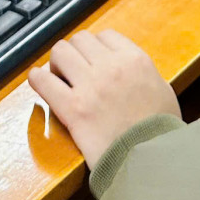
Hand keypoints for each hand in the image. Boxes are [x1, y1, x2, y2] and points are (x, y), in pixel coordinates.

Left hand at [27, 29, 178, 167]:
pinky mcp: (73, 109)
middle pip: (80, 39)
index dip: (96, 47)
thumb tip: (129, 72)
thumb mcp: (162, 91)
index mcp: (135, 60)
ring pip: (60, 52)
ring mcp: (91, 86)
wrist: (151, 163)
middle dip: (75, 53)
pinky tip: (39, 83)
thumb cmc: (160, 133)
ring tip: (59, 78)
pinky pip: (44, 81)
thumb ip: (143, 74)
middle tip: (73, 71)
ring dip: (57, 63)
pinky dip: (37, 79)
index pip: (105, 35)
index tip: (92, 60)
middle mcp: (111, 67)